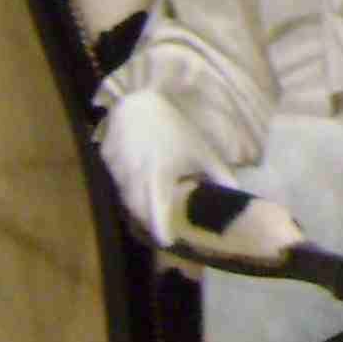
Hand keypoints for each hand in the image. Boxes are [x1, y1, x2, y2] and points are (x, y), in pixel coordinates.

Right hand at [97, 88, 236, 246]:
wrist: (142, 101)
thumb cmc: (176, 128)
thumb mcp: (201, 151)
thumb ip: (219, 176)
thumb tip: (237, 195)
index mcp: (157, 180)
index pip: (157, 220)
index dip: (163, 233)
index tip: (170, 240)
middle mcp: (133, 180)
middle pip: (139, 214)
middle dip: (149, 222)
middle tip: (163, 226)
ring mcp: (116, 172)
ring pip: (125, 200)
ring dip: (138, 206)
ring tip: (152, 207)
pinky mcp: (106, 162)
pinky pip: (116, 183)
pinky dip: (127, 188)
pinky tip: (139, 184)